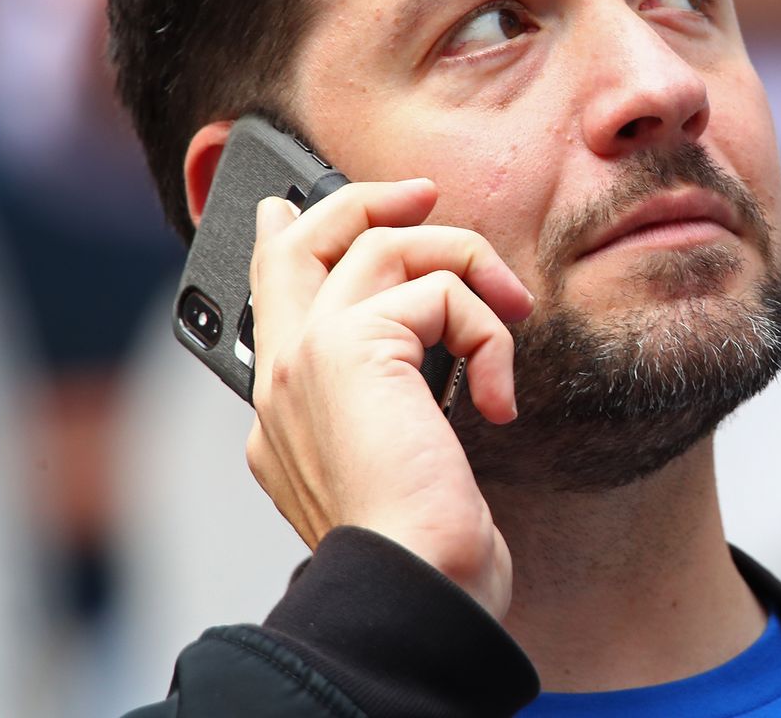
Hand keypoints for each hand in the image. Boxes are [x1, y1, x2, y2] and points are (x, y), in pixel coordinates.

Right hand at [244, 177, 534, 616]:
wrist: (413, 585)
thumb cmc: (421, 546)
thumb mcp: (400, 464)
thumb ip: (388, 401)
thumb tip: (427, 354)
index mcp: (282, 412)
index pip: (268, 299)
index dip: (284, 240)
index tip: (291, 209)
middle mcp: (281, 379)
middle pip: (299, 242)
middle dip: (360, 202)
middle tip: (422, 195)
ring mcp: (307, 359)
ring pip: (383, 245)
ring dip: (464, 263)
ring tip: (512, 313)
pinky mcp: (350, 349)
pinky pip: (438, 292)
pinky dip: (488, 333)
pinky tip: (495, 398)